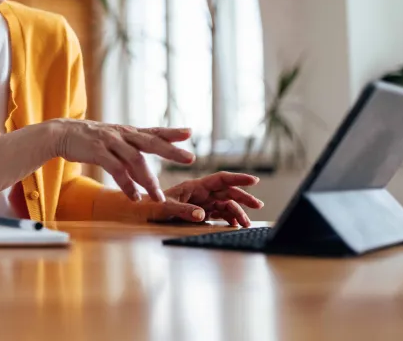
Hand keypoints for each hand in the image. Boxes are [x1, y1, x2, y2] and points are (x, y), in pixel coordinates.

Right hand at [49, 119, 194, 201]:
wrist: (61, 133)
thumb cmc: (88, 138)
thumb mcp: (111, 138)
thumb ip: (128, 148)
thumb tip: (144, 164)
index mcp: (127, 132)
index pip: (153, 131)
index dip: (172, 132)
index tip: (190, 133)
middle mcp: (122, 134)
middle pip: (151, 142)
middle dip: (171, 150)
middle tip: (190, 158)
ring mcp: (110, 141)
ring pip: (135, 160)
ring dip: (148, 180)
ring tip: (158, 197)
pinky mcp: (97, 151)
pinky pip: (116, 169)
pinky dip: (126, 184)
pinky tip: (133, 196)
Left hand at [146, 171, 263, 226]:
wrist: (143, 212)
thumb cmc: (152, 206)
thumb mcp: (166, 208)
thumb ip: (184, 210)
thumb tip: (202, 214)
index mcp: (195, 186)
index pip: (220, 179)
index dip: (238, 178)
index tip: (254, 180)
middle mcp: (201, 192)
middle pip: (227, 192)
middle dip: (243, 197)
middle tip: (258, 205)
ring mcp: (202, 202)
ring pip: (225, 204)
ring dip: (238, 212)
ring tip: (246, 224)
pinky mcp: (201, 211)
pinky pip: (219, 213)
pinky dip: (229, 218)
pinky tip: (235, 224)